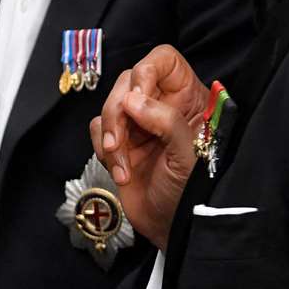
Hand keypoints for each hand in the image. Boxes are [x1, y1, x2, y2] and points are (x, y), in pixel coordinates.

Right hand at [91, 44, 209, 249]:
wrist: (170, 227)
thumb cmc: (191, 194)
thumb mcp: (188, 156)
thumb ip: (165, 121)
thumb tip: (132, 99)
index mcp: (187, 100)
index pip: (164, 61)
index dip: (148, 70)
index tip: (139, 96)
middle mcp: (161, 105)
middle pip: (129, 80)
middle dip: (119, 111)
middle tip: (120, 140)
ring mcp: (138, 123)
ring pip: (109, 104)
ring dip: (110, 134)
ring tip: (121, 162)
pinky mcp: (118, 140)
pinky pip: (97, 128)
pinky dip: (103, 149)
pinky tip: (121, 171)